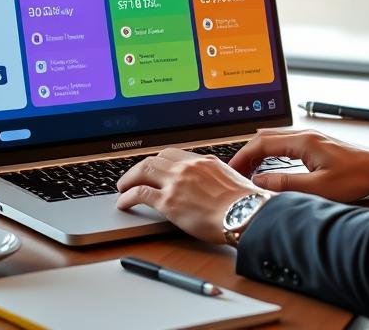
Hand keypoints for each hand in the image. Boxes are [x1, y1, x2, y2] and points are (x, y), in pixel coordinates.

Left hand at [116, 149, 264, 243]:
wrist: (246, 214)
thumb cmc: (245, 203)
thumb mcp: (232, 180)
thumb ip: (216, 178)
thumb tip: (213, 185)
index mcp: (203, 161)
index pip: (173, 154)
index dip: (158, 161)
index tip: (153, 167)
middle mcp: (188, 167)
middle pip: (154, 159)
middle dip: (139, 168)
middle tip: (132, 176)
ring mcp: (176, 183)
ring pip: (143, 171)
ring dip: (128, 179)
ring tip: (122, 188)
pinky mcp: (168, 202)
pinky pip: (139, 194)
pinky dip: (127, 197)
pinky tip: (123, 203)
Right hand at [229, 128, 368, 201]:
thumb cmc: (355, 177)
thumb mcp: (318, 187)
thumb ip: (286, 185)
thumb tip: (260, 184)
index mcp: (302, 142)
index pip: (261, 143)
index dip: (242, 157)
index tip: (231, 171)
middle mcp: (304, 135)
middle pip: (265, 138)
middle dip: (246, 154)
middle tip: (234, 172)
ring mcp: (310, 138)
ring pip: (274, 140)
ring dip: (258, 153)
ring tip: (247, 171)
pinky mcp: (315, 144)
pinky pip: (284, 144)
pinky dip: (270, 153)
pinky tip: (268, 166)